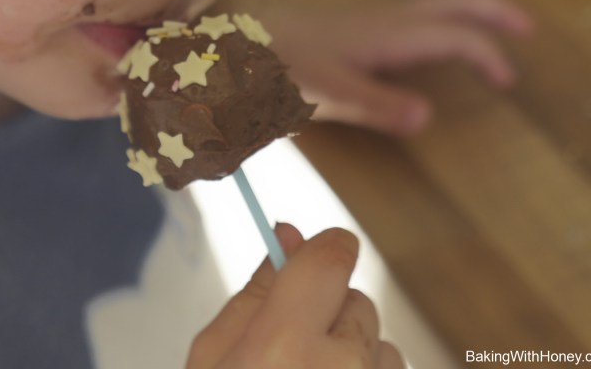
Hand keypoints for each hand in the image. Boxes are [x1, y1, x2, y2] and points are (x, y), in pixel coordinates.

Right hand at [188, 225, 403, 368]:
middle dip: (328, 315)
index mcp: (284, 348)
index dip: (323, 250)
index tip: (308, 255)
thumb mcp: (210, 358)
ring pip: (380, 343)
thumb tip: (286, 235)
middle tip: (290, 352)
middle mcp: (342, 368)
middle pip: (355, 300)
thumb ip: (254, 294)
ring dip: (353, 355)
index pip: (332, 258)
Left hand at [264, 0, 533, 134]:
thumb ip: (374, 105)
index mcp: (386, 33)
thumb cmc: (280, 68)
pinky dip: (443, 21)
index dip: (486, 54)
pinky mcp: (355, 29)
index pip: (453, 34)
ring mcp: (369, 21)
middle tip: (527, 27)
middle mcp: (384, 20)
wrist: (238, 46)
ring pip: (432, 3)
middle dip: (492, 9)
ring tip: (496, 31)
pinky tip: (437, 44)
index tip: (507, 83)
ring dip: (469, 12)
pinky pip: (414, 15)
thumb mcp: (326, 93)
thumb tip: (427, 117)